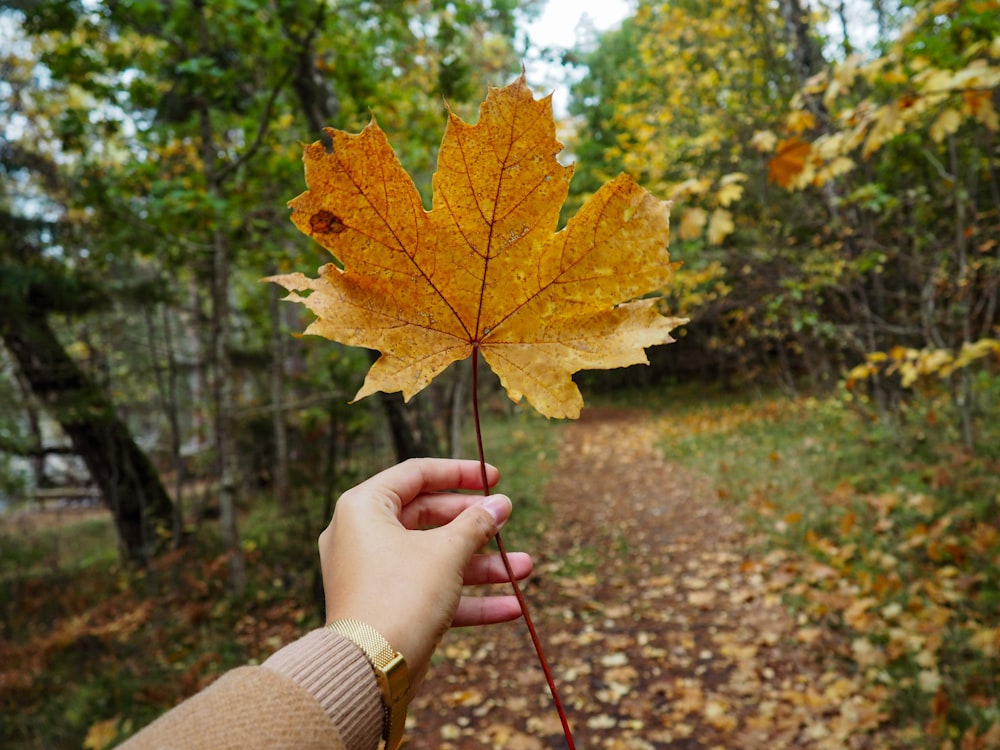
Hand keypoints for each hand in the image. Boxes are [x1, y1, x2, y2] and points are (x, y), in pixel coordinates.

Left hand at [318, 458, 532, 691]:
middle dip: (475, 524)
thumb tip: (501, 504)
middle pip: (428, 516)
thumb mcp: (446, 552)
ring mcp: (374, 574)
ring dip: (481, 564)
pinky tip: (510, 607)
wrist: (370, 670)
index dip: (459, 473)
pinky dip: (467, 598)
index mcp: (364, 507)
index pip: (415, 474)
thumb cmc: (401, 596)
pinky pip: (431, 592)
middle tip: (506, 519)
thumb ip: (476, 523)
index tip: (494, 477)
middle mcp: (362, 536)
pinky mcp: (388, 607)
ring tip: (525, 567)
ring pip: (434, 558)